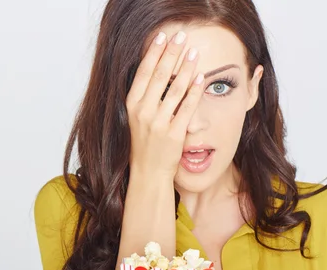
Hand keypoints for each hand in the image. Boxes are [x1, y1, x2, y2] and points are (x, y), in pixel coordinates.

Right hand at [125, 30, 204, 178]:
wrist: (148, 171)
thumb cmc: (143, 141)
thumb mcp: (136, 116)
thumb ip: (144, 94)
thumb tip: (156, 67)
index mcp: (131, 105)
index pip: (143, 72)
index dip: (154, 52)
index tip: (163, 36)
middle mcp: (143, 112)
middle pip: (160, 76)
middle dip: (172, 53)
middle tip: (182, 36)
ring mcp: (158, 123)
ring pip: (175, 89)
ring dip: (186, 68)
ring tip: (194, 52)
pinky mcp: (174, 134)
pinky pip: (187, 108)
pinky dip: (195, 92)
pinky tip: (201, 78)